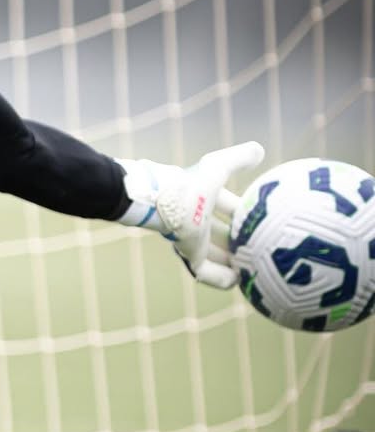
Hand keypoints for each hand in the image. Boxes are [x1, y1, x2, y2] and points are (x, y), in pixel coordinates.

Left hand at [120, 142, 265, 287]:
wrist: (165, 202)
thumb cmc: (190, 183)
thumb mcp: (219, 167)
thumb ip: (238, 158)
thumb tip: (259, 149)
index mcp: (205, 199)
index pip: (228, 206)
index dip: (244, 211)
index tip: (265, 218)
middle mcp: (199, 221)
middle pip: (222, 233)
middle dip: (241, 240)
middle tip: (263, 247)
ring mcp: (194, 239)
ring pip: (216, 255)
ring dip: (234, 262)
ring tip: (254, 270)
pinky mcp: (190, 255)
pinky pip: (207, 272)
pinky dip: (222, 279)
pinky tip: (238, 282)